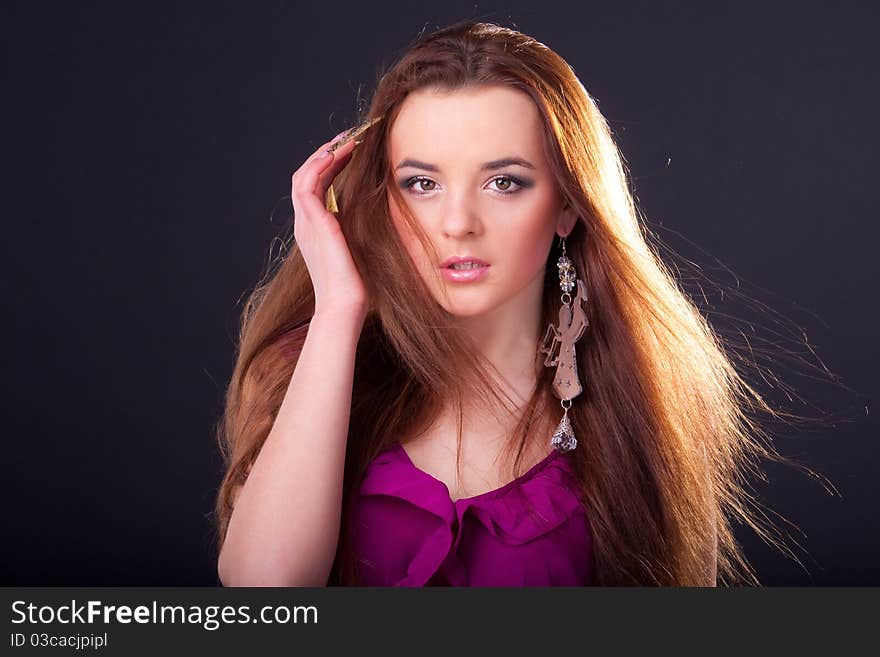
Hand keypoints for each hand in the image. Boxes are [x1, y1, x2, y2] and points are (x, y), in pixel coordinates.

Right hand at [291, 130, 369, 320]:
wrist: (346, 304)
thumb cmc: (357, 285)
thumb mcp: (361, 248)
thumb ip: (362, 230)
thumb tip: (382, 213)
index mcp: (314, 229)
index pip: (315, 186)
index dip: (331, 165)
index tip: (351, 151)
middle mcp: (305, 223)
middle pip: (306, 175)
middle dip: (327, 153)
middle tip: (350, 137)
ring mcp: (306, 222)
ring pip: (304, 174)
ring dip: (324, 153)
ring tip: (347, 140)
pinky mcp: (313, 223)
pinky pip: (308, 183)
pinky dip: (322, 164)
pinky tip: (341, 154)